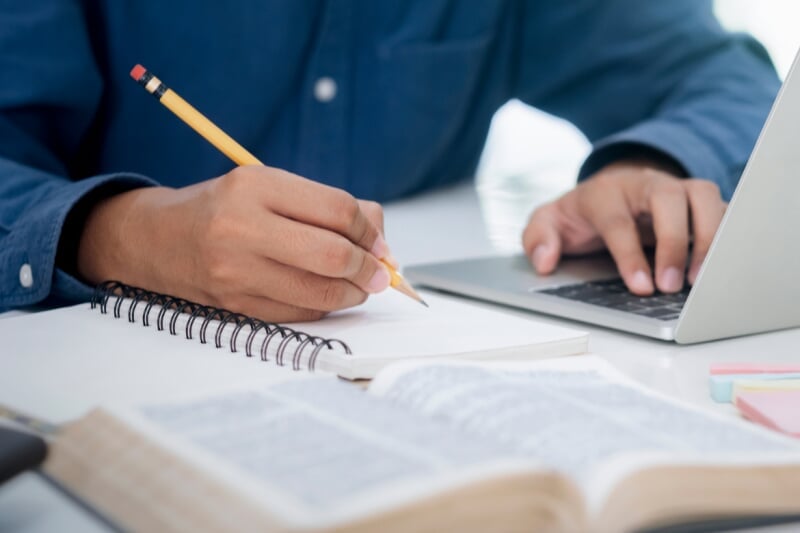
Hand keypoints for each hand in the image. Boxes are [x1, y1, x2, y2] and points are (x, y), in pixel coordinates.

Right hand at [77, 165, 392, 321]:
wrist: (159, 241)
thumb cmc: (224, 209)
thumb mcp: (270, 186)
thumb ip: (326, 205)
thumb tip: (379, 234)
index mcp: (254, 186)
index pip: (336, 210)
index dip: (369, 230)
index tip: (378, 242)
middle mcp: (241, 228)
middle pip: (331, 255)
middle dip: (367, 268)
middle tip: (378, 272)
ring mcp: (236, 272)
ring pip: (319, 293)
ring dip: (352, 293)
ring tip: (358, 285)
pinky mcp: (236, 306)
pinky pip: (299, 313)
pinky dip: (323, 307)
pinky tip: (325, 295)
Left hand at [521, 161, 726, 294]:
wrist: (607, 191)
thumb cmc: (580, 214)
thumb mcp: (548, 222)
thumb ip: (537, 238)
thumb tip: (544, 261)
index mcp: (605, 193)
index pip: (619, 222)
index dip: (631, 255)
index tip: (641, 287)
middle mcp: (645, 185)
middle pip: (669, 200)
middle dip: (674, 243)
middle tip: (671, 285)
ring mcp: (676, 189)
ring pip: (704, 198)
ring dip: (709, 237)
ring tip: (702, 280)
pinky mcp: (699, 201)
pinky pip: (723, 210)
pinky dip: (728, 236)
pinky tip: (721, 267)